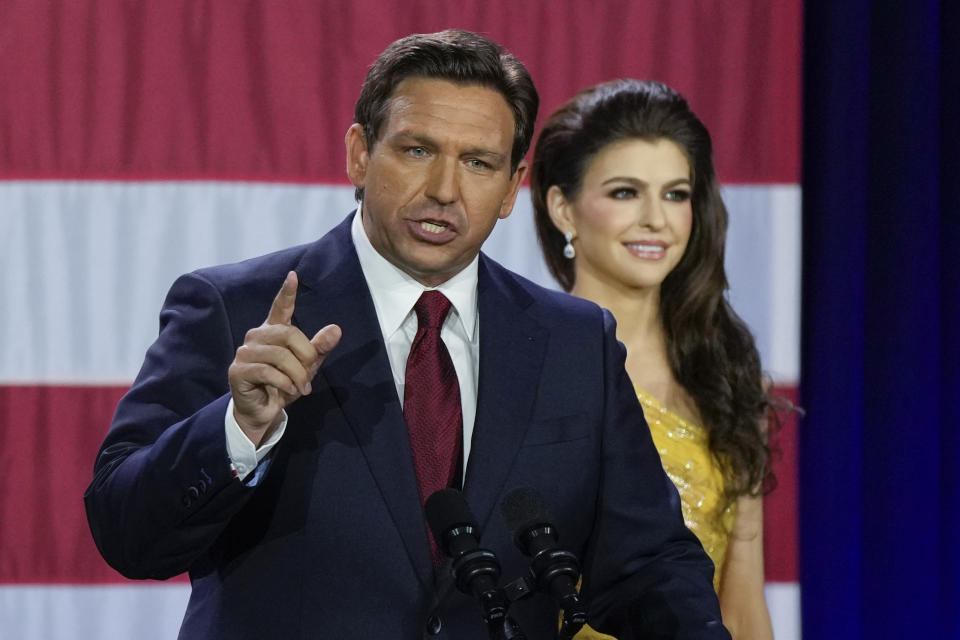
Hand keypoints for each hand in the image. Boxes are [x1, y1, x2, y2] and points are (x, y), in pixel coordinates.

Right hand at [227, 271, 341, 445]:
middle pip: (289, 334)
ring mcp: (245, 352)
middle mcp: (257, 336)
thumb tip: (336, 329)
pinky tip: (287, 392)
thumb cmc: (284, 384)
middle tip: (309, 376)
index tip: (293, 275)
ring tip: (300, 388)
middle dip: (305, 357)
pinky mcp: (238, 370)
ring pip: (280, 355)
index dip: (287, 292)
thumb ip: (319, 348)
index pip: (280, 307)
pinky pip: (269, 372)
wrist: (264, 411)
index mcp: (274, 331)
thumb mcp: (307, 366)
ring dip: (296, 375)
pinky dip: (284, 384)